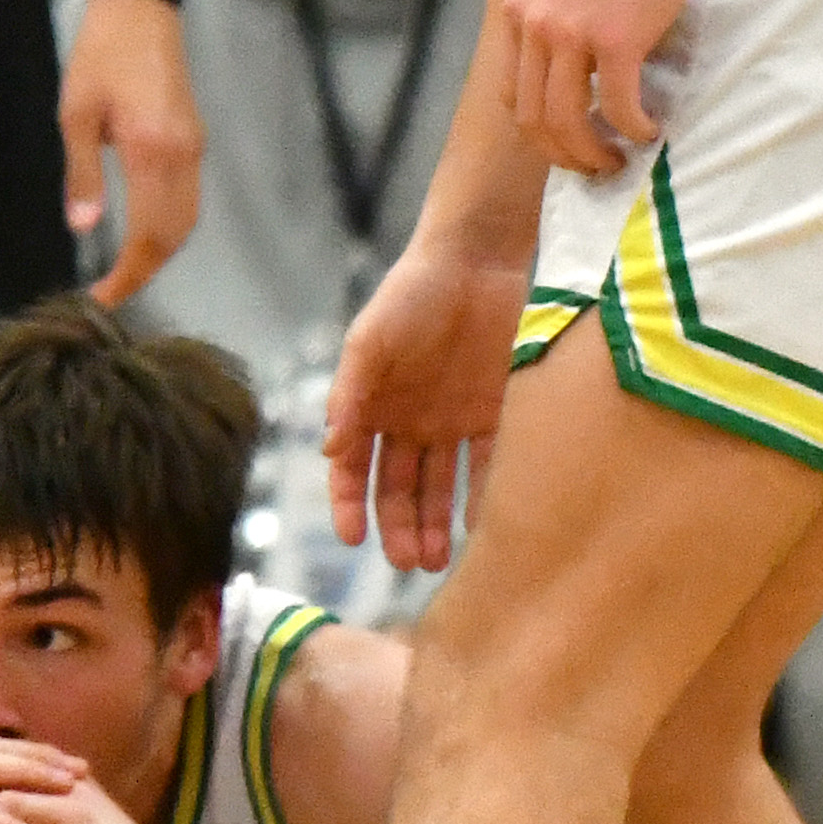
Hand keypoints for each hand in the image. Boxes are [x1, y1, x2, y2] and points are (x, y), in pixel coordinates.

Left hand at [66, 0, 204, 303]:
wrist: (140, 7)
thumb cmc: (101, 54)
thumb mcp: (76, 114)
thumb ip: (83, 174)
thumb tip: (84, 229)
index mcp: (152, 152)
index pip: (149, 235)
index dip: (129, 274)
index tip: (103, 297)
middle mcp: (183, 156)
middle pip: (175, 236)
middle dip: (146, 271)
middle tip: (110, 292)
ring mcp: (194, 148)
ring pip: (188, 220)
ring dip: (161, 252)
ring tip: (124, 270)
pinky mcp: (195, 139)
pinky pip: (189, 198)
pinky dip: (170, 227)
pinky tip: (142, 233)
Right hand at [326, 227, 532, 573]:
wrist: (477, 260)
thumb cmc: (412, 293)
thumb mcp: (371, 339)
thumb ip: (350, 392)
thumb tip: (330, 449)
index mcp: (371, 406)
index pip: (352, 469)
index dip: (348, 505)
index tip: (353, 540)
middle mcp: (407, 422)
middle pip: (397, 489)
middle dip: (399, 528)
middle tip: (408, 563)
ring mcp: (449, 421)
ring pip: (438, 487)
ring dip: (434, 525)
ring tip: (438, 559)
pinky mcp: (491, 414)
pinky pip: (486, 465)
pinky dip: (482, 497)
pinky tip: (480, 527)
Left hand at [497, 0, 708, 177]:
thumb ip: (551, 23)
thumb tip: (571, 79)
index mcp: (517, 14)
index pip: (512, 95)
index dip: (537, 132)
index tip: (567, 143)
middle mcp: (535, 26)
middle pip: (533, 119)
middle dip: (562, 155)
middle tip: (592, 168)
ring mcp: (571, 33)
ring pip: (568, 121)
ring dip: (592, 153)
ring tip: (616, 162)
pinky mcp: (616, 38)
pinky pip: (618, 105)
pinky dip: (632, 129)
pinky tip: (649, 131)